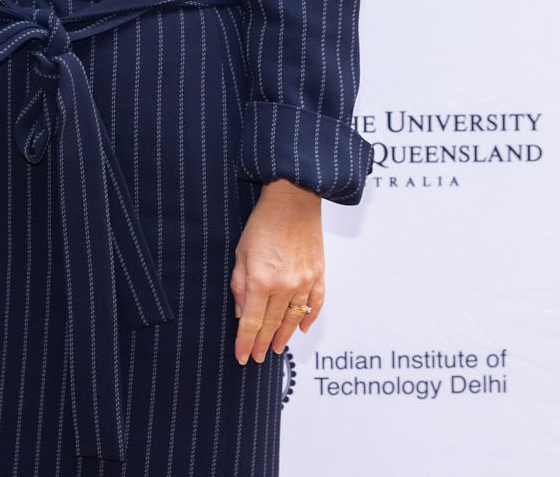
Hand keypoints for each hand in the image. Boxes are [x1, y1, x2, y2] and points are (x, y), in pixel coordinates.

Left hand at [231, 179, 323, 363]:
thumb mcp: (241, 254)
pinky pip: (316, 303)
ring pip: (295, 319)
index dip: (246, 342)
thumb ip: (240, 286)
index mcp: (261, 281)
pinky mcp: (319, 274)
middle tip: (257, 358)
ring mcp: (305, 282)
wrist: (293, 201)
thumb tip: (241, 313)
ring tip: (276, 349)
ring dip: (284, 336)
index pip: (252, 322)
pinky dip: (309, 318)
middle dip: (263, 344)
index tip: (242, 356)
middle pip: (272, 324)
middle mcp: (285, 286)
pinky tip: (301, 329)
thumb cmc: (262, 224)